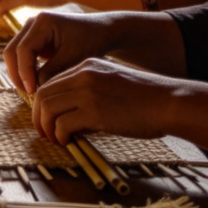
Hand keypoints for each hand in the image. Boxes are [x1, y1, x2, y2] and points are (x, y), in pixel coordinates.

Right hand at [3, 8, 115, 94]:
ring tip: (32, 90)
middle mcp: (32, 23)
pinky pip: (22, 56)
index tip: (32, 91)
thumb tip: (35, 87)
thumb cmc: (90, 40)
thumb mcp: (73, 57)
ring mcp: (31, 30)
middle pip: (11, 50)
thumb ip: (52, 71)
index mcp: (42, 22)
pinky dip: (25, 69)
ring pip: (14, 54)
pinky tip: (36, 83)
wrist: (101, 30)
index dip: (24, 72)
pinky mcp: (34, 39)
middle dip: (17, 73)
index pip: (23, 50)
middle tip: (29, 93)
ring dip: (20, 73)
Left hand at [32, 58, 180, 144]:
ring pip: (47, 108)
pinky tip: (69, 142)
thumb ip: (90, 97)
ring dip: (46, 127)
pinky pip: (62, 124)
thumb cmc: (146, 101)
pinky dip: (60, 135)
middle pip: (43, 94)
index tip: (47, 119)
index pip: (52, 82)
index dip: (43, 103)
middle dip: (38, 116)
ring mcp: (87, 91)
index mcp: (87, 66)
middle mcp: (83, 74)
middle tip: (44, 132)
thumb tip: (71, 123)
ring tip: (55, 139)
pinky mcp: (94, 111)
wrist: (169, 102)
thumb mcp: (112, 86)